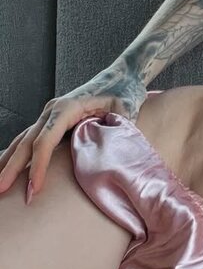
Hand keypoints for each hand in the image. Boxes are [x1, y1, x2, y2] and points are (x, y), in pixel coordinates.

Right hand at [0, 63, 146, 201]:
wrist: (122, 77)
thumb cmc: (124, 93)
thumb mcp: (124, 111)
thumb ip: (115, 131)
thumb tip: (107, 154)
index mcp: (68, 108)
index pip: (45, 141)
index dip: (38, 166)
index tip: (34, 189)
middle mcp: (53, 110)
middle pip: (26, 142)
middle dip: (12, 168)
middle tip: (0, 191)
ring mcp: (49, 115)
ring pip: (22, 141)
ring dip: (9, 163)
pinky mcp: (52, 121)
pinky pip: (29, 139)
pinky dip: (16, 155)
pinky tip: (6, 168)